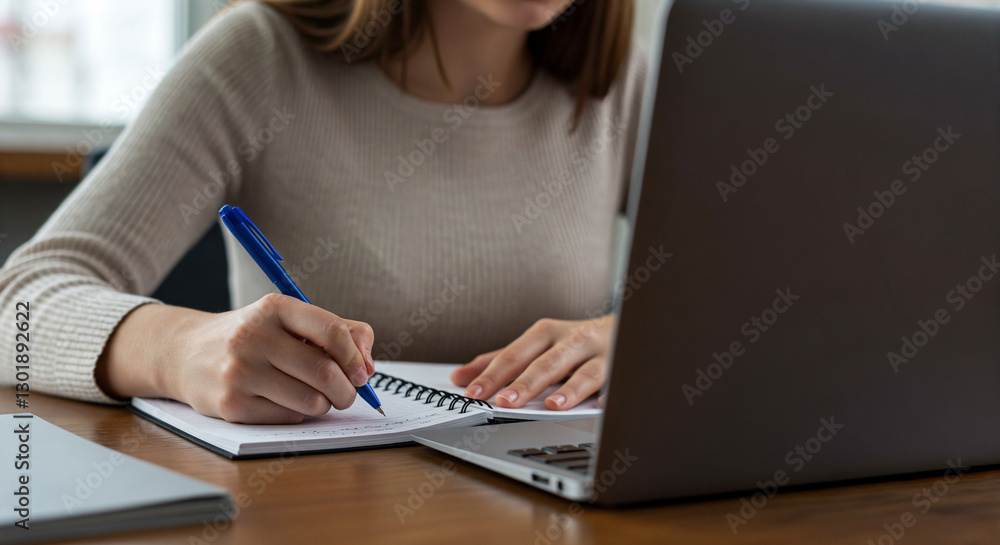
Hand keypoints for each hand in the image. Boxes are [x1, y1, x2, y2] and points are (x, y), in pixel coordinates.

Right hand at [98, 293, 374, 423]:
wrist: (183, 353)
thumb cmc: (251, 337)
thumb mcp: (287, 320)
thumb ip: (337, 330)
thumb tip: (368, 362)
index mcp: (274, 308)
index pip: (332, 331)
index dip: (355, 357)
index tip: (363, 372)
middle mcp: (254, 336)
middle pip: (324, 372)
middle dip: (346, 390)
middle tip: (347, 394)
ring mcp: (240, 371)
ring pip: (310, 401)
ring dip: (324, 405)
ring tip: (317, 398)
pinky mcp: (230, 404)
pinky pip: (287, 418)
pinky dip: (299, 415)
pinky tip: (288, 403)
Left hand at [450, 315, 613, 410]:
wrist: (629, 325)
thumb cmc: (574, 340)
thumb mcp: (537, 343)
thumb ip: (500, 360)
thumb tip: (460, 377)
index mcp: (546, 332)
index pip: (515, 355)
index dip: (494, 374)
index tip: (473, 392)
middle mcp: (573, 339)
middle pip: (547, 363)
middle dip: (526, 383)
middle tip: (504, 402)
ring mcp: (602, 353)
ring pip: (585, 372)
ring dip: (569, 389)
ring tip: (551, 406)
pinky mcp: (625, 367)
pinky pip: (619, 383)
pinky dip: (611, 394)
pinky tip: (601, 406)